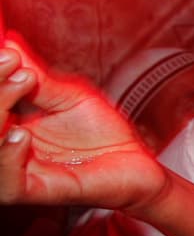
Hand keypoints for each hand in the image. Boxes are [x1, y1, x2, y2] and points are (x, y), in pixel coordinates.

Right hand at [0, 38, 167, 212]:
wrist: (139, 162)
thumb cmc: (103, 132)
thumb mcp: (68, 96)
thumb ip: (36, 77)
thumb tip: (9, 44)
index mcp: (8, 128)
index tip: (7, 53)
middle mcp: (6, 151)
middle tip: (13, 62)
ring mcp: (19, 173)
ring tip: (24, 84)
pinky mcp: (38, 191)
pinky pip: (8, 182)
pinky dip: (7, 157)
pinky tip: (21, 136)